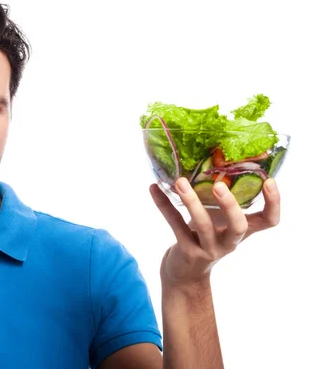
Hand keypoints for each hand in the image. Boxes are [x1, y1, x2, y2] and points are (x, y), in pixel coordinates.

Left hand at [151, 177, 280, 288]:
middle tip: (219, 185)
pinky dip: (164, 205)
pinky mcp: (187, 251)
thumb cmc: (205, 237)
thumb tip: (211, 156)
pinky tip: (153, 188)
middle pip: (238, 227)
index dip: (274, 203)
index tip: (269, 180)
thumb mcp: (218, 219)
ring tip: (180, 182)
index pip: (270, 221)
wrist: (185, 273)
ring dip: (191, 202)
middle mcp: (229, 242)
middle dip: (230, 206)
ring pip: (203, 226)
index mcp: (242, 231)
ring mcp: (209, 249)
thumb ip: (220, 198)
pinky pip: (176, 225)